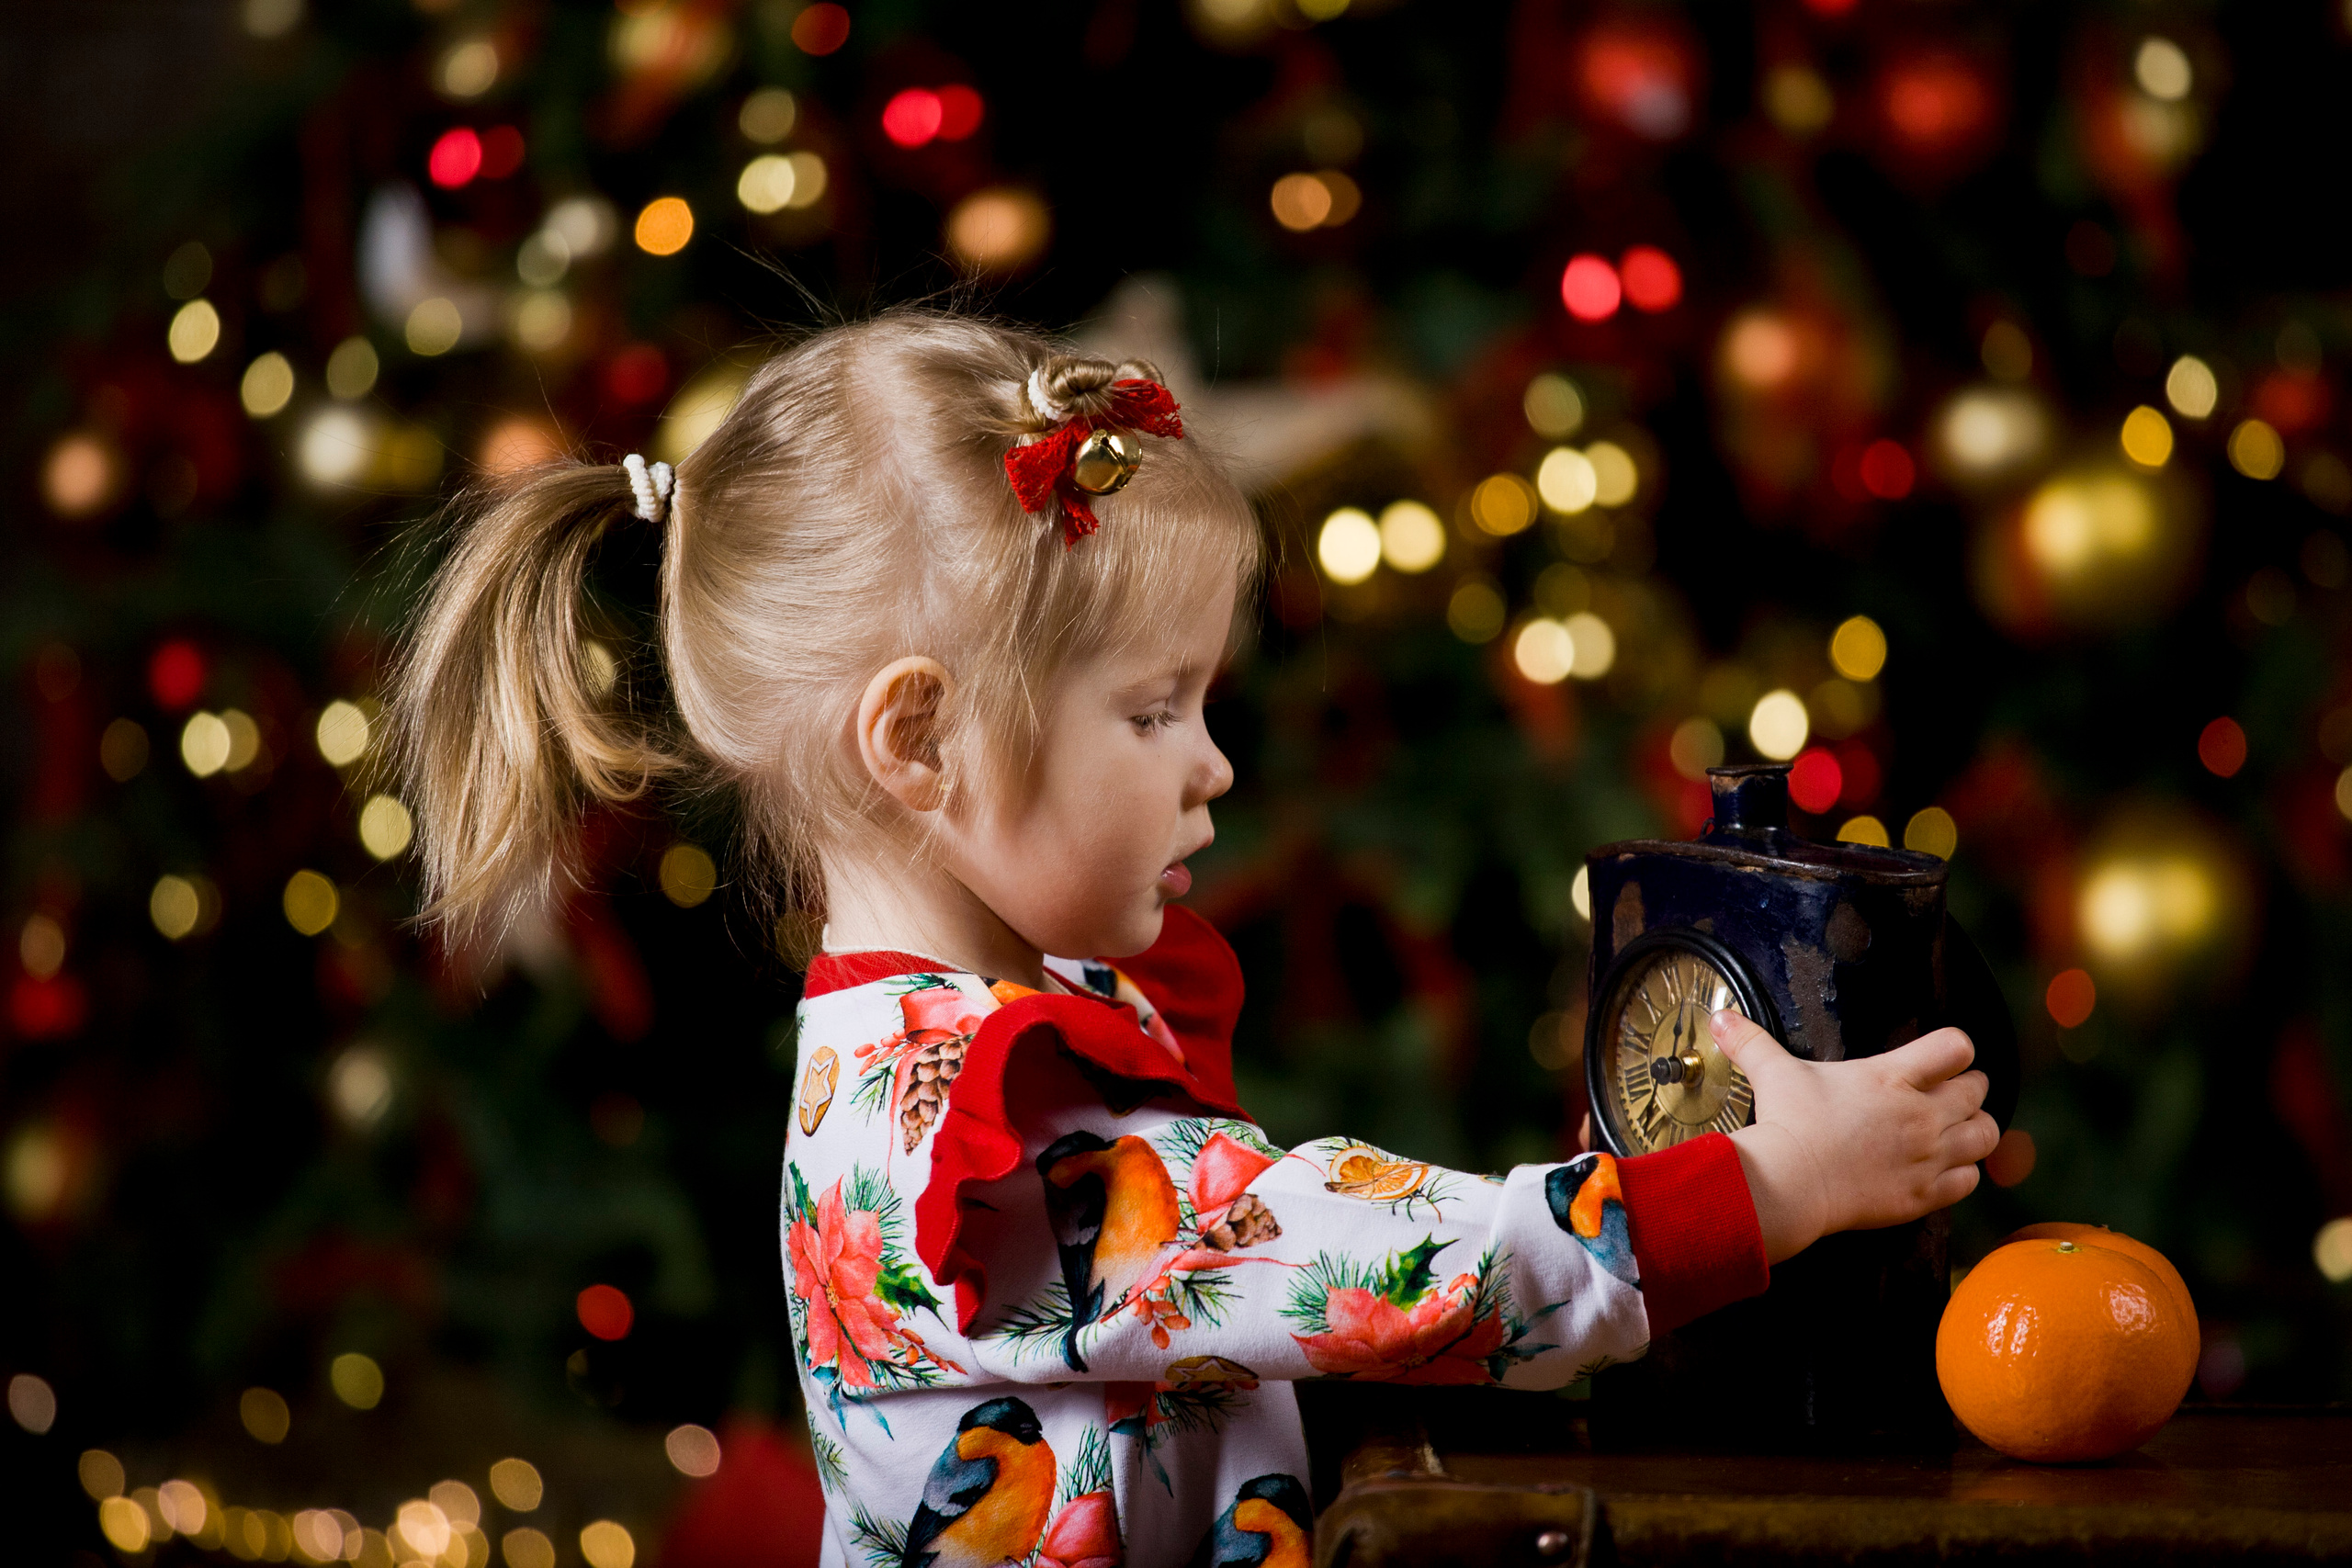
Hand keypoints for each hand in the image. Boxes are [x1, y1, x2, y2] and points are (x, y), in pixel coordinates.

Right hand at [1713, 1010, 1999, 1264]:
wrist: (1789, 1185)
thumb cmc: (1787, 1125)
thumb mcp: (1773, 1074)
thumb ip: (1751, 1042)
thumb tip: (1720, 1019)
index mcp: (1892, 1077)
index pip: (1958, 1047)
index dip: (1955, 1050)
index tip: (1943, 1059)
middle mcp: (1920, 1114)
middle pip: (1978, 1091)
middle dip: (1968, 1089)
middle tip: (1949, 1095)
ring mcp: (1927, 1156)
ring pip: (1985, 1136)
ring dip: (1975, 1131)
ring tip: (1957, 1131)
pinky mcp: (1923, 1194)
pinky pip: (1969, 1181)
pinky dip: (1962, 1175)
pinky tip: (1943, 1170)